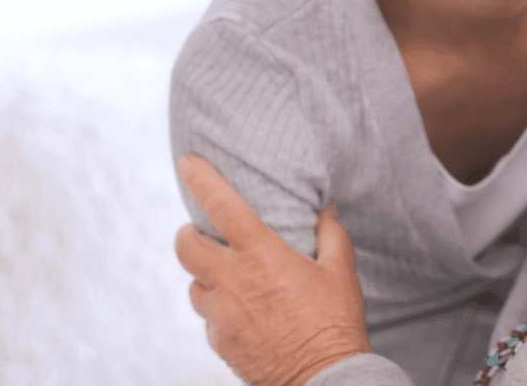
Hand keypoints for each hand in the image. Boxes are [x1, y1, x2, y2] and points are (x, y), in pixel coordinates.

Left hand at [174, 153, 371, 385]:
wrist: (323, 378)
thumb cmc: (335, 321)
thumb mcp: (341, 270)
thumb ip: (330, 233)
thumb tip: (325, 208)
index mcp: (262, 255)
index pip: (222, 207)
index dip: (201, 180)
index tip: (186, 162)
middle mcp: (232, 281)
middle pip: (185, 246)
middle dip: (188, 233)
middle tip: (203, 231)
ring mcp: (221, 314)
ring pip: (194, 284)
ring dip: (205, 274)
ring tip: (229, 275)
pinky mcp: (219, 342)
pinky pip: (207, 316)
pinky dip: (218, 306)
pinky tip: (243, 310)